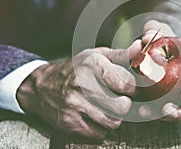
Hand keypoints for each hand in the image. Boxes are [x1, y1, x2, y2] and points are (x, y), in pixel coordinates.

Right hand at [16, 41, 141, 138]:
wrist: (41, 86)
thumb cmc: (74, 69)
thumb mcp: (96, 55)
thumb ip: (121, 54)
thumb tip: (139, 48)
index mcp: (92, 65)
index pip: (126, 84)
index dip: (132, 88)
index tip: (127, 88)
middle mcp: (82, 84)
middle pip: (122, 106)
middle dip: (125, 104)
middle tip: (119, 99)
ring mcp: (74, 105)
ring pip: (113, 122)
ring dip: (115, 117)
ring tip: (108, 108)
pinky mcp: (69, 122)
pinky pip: (99, 134)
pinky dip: (102, 128)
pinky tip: (96, 116)